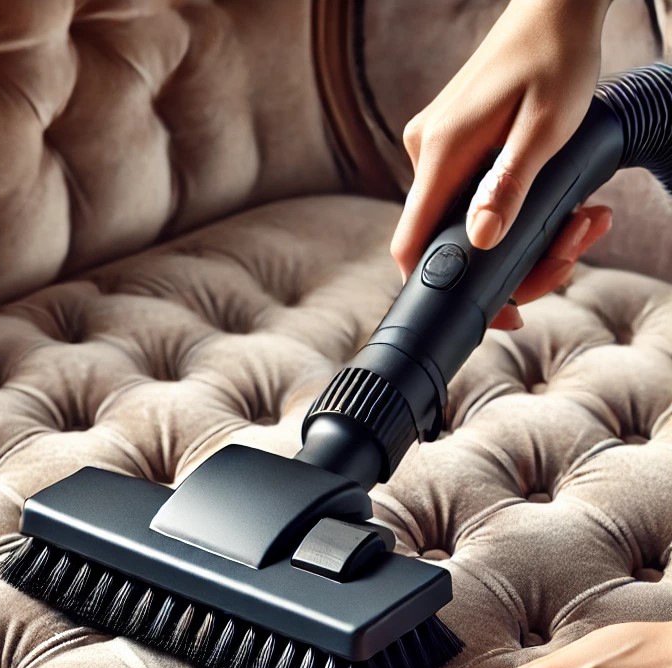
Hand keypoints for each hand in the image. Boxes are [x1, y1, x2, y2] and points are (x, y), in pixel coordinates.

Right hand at [390, 0, 614, 329]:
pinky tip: (552, 203)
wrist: (552, 7)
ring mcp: (435, 151)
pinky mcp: (451, 147)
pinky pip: (469, 198)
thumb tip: (479, 240)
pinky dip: (509, 211)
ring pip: (464, 221)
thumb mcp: (545, 128)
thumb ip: (509, 187)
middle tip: (569, 254)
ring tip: (582, 221)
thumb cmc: (555, 57)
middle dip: (511, 262)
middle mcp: (426, 155)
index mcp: (441, 154)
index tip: (487, 312)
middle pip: (446, 240)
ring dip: (520, 236)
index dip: (435, 288)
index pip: (411, 243)